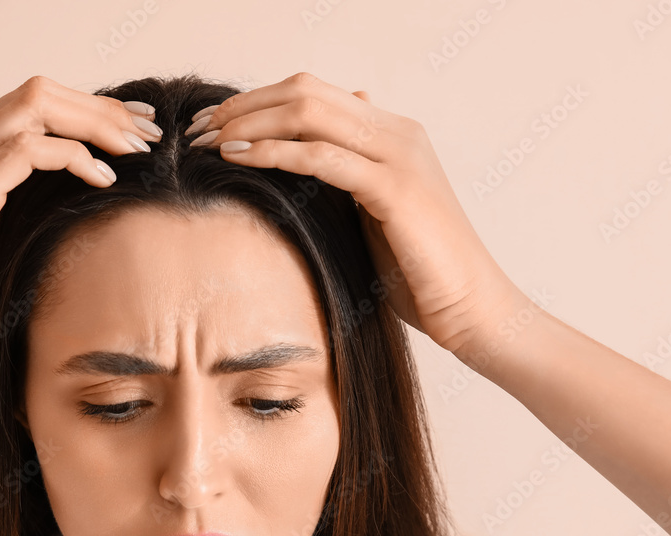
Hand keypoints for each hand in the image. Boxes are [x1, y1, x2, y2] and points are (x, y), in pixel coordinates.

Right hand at [0, 75, 161, 376]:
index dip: (89, 107)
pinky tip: (103, 179)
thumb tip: (87, 194)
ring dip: (95, 124)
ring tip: (136, 151)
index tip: (137, 128)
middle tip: (149, 133)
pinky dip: (73, 157)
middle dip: (101, 109)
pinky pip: (24, 151)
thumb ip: (24, 204)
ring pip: (33, 107)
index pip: (32, 104)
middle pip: (38, 93)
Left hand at [191, 71, 524, 354]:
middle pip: (305, 90)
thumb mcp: (374, 217)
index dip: (258, 102)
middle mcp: (398, 132)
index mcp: (393, 134)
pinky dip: (274, 151)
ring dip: (249, 122)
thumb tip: (314, 155)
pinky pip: (321, 155)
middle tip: (199, 128)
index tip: (214, 125)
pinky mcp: (395, 186)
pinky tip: (238, 158)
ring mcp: (400, 154)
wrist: (471, 309)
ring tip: (208, 140)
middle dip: (244, 105)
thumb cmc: (419, 273)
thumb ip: (347, 181)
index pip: (314, 94)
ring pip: (309, 111)